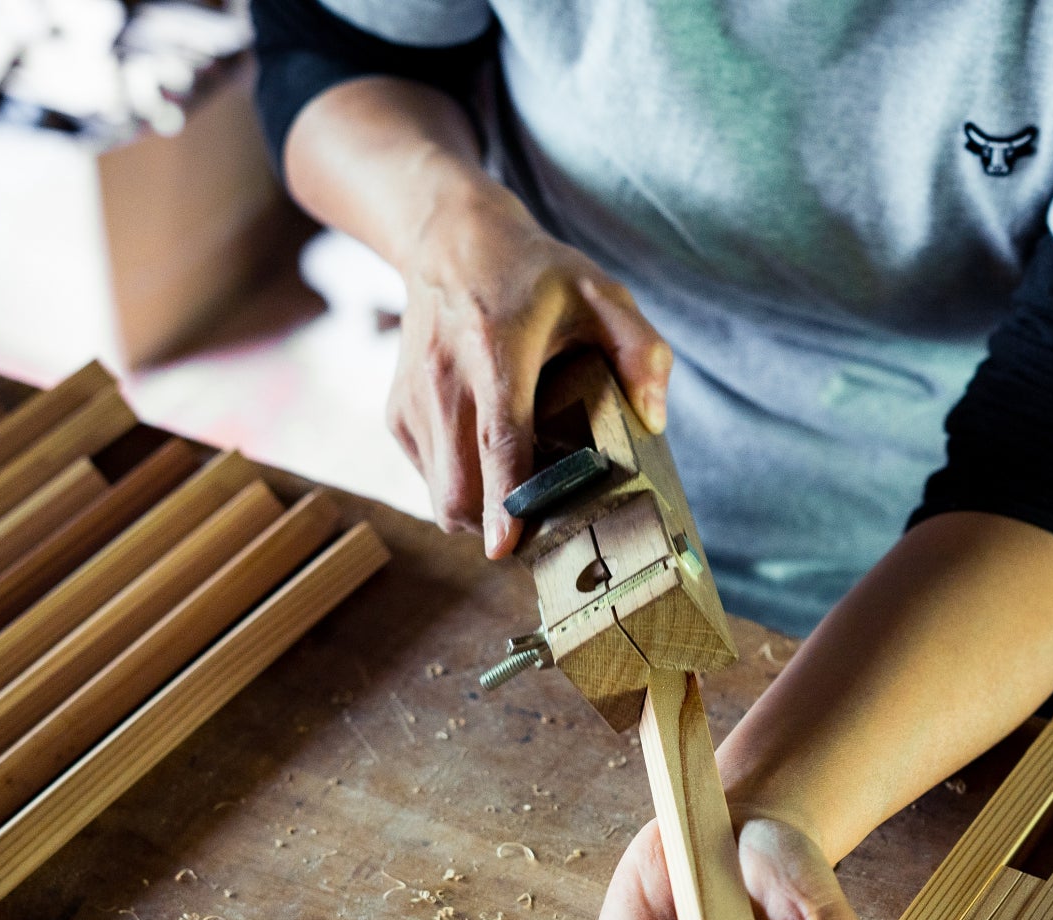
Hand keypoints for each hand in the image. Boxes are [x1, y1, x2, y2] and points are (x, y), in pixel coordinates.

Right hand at [388, 175, 671, 557]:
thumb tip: (654, 420)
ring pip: (439, 493)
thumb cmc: (535, 273)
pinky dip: (458, 487)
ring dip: (478, 513)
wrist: (448, 240)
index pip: (500, 437)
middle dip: (496, 525)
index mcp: (498, 350)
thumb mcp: (601, 294)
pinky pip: (428, 477)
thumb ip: (641, 352)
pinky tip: (488, 460)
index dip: (503, 498)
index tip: (505, 546)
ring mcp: (414, 399)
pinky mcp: (397, 413)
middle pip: (460, 485)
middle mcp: (446, 378)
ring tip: (518, 496)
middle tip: (542, 527)